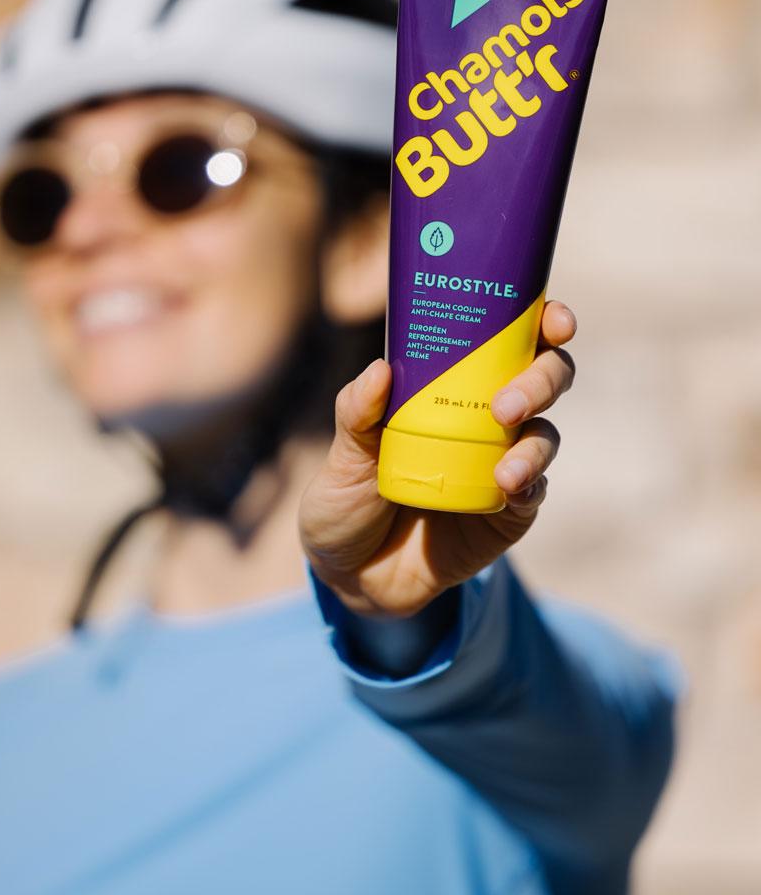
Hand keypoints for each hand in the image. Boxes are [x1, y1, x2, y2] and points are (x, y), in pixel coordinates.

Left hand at [298, 300, 576, 618]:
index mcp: (453, 385)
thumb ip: (356, 412)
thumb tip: (380, 370)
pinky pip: (533, 492)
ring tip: (505, 469)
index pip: (509, 340)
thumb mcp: (343, 455)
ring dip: (534, 445)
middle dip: (542, 379)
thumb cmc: (346, 499)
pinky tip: (509, 487)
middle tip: (507, 403)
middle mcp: (488, 417)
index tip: (552, 319)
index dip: (541, 322)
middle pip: (544, 380)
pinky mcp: (509, 512)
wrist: (350, 575)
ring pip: (544, 435)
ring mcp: (503, 463)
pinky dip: (528, 485)